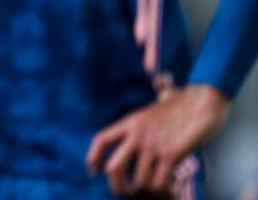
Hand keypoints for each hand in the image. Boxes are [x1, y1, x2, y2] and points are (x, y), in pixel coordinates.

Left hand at [86, 83, 228, 195]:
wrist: (201, 102)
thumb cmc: (179, 105)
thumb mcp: (150, 110)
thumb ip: (141, 123)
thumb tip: (136, 130)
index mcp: (129, 122)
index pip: (101, 140)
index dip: (93, 157)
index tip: (93, 170)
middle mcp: (137, 135)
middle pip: (114, 168)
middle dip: (117, 185)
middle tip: (124, 191)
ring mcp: (154, 146)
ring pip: (139, 181)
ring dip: (145, 190)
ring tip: (153, 190)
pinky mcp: (172, 155)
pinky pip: (160, 183)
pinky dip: (164, 191)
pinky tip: (170, 190)